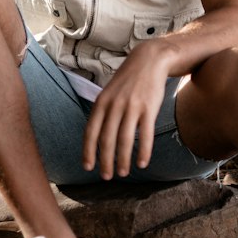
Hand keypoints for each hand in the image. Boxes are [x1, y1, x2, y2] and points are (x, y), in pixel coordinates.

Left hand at [82, 43, 169, 178]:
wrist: (149, 60)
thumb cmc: (127, 81)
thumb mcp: (109, 93)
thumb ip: (102, 113)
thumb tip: (96, 139)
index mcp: (101, 102)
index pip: (91, 131)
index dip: (88, 151)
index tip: (88, 167)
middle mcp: (114, 105)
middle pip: (107, 139)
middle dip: (105, 161)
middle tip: (106, 177)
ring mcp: (132, 106)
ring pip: (125, 140)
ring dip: (123, 160)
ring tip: (122, 173)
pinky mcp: (149, 108)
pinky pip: (146, 135)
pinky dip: (143, 151)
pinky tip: (142, 163)